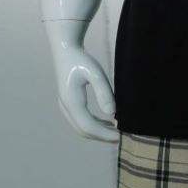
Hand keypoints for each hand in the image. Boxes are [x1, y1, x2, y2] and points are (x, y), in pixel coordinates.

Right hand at [44, 19, 118, 141]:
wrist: (65, 50)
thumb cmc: (81, 59)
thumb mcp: (95, 72)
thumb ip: (103, 92)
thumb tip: (112, 113)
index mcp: (72, 102)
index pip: (89, 126)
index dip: (105, 134)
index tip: (120, 136)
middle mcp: (66, 107)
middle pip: (84, 130)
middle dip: (102, 136)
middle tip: (122, 137)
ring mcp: (65, 107)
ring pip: (81, 127)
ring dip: (98, 131)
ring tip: (117, 131)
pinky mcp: (69, 103)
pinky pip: (81, 120)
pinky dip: (94, 124)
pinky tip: (107, 122)